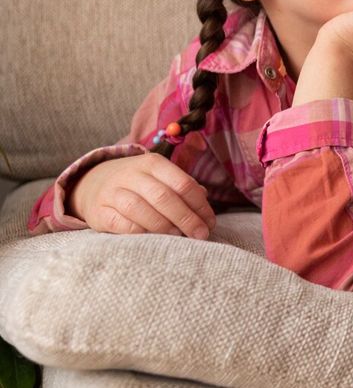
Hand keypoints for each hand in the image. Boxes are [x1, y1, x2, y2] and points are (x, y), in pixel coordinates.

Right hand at [69, 153, 216, 238]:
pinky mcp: (99, 212)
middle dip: (186, 218)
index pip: (183, 183)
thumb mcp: (160, 178)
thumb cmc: (139, 184)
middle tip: (200, 235)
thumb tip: (204, 208)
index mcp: (153, 163)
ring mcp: (112, 192)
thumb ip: (183, 190)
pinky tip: (152, 239)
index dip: (200, 205)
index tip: (210, 223)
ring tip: (178, 236)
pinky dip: (139, 232)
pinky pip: (121, 224)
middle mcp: (132, 174)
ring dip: (163, 226)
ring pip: (140, 208)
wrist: (93, 184)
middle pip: (163, 196)